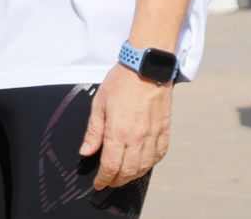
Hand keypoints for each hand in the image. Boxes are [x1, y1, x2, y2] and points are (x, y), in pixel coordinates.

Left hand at [79, 63, 171, 189]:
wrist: (146, 66)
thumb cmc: (121, 82)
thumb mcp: (99, 104)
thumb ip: (94, 131)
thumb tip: (86, 152)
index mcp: (118, 132)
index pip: (110, 166)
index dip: (104, 179)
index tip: (99, 184)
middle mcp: (137, 137)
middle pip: (128, 171)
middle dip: (117, 181)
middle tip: (110, 182)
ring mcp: (152, 134)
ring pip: (144, 166)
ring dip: (133, 175)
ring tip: (124, 176)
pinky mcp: (164, 129)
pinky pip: (159, 154)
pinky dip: (151, 163)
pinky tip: (143, 163)